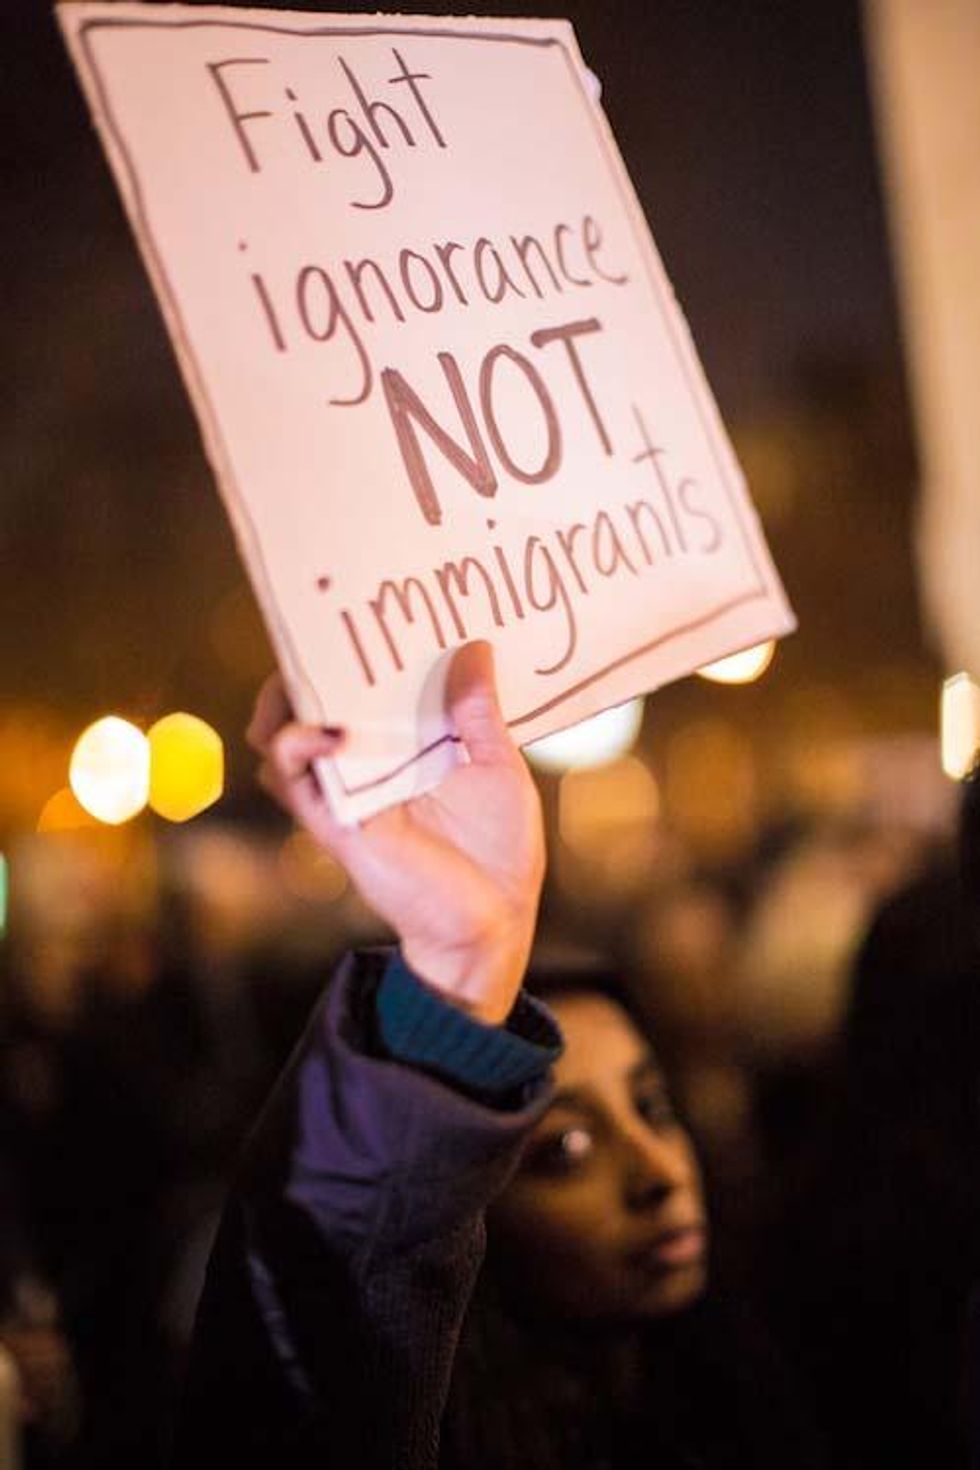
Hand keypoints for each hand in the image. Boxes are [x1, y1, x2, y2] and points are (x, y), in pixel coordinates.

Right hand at [248, 642, 544, 1023]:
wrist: (494, 920)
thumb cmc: (497, 850)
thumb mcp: (498, 766)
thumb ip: (479, 713)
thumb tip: (475, 648)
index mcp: (399, 743)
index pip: (355, 686)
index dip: (346, 650)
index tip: (358, 607)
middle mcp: (362, 762)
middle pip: (303, 702)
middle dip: (300, 663)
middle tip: (325, 626)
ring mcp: (343, 791)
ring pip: (279, 735)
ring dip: (286, 700)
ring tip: (315, 675)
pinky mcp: (337, 823)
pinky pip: (293, 780)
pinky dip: (299, 748)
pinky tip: (331, 730)